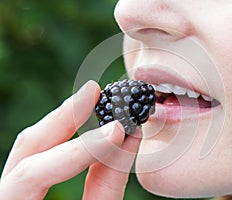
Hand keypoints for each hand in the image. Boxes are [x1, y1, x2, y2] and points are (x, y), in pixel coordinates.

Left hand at [0, 81, 140, 199]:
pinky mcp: (25, 189)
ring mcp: (12, 193)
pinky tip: (85, 127)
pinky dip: (67, 139)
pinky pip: (43, 157)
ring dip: (64, 122)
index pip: (32, 174)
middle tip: (94, 92)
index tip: (118, 131)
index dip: (79, 150)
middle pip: (26, 149)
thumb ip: (107, 188)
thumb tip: (128, 141)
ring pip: (29, 149)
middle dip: (64, 117)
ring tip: (91, 100)